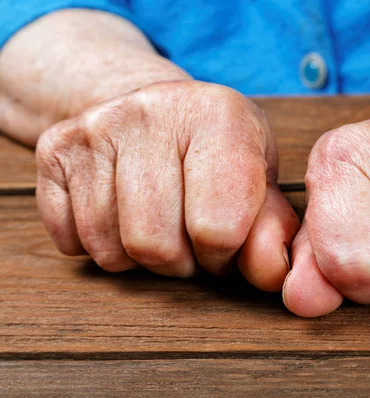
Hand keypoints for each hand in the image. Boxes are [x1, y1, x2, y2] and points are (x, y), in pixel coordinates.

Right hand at [36, 81, 298, 290]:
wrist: (158, 108)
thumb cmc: (218, 154)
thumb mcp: (260, 179)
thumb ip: (273, 230)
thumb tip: (274, 277)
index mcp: (219, 117)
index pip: (216, 230)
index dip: (224, 255)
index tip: (225, 240)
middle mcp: (153, 112)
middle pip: (155, 246)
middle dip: (180, 263)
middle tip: (190, 240)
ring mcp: (96, 127)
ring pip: (110, 249)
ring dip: (140, 259)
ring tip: (161, 226)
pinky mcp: (55, 148)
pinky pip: (69, 239)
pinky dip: (100, 246)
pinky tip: (122, 217)